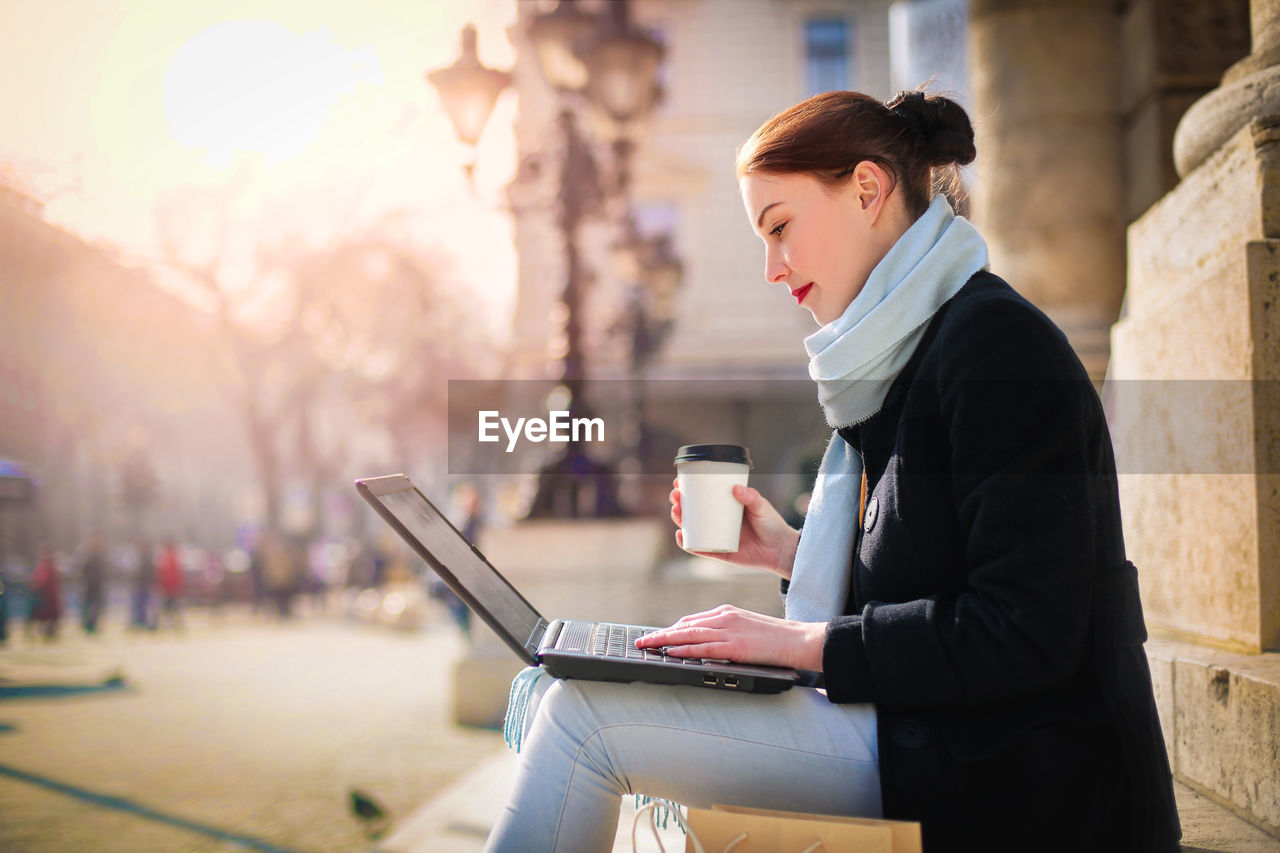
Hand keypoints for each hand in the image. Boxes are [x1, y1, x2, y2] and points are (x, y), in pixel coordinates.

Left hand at [635, 605, 825, 670]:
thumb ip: (727, 632)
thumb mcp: (746, 628)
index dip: (671, 629)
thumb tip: (708, 645)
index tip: (656, 636)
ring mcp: (729, 630)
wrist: (799, 640)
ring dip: (664, 640)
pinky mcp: (735, 646)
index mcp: (726, 612)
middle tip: (642, 641)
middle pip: (685, 624)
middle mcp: (724, 617)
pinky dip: (684, 649)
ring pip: (688, 633)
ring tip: (646, 645)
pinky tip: (671, 652)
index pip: (691, 620)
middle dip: (661, 634)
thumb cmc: (776, 638)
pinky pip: (703, 647)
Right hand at [670, 479, 800, 578]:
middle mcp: (717, 520)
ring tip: (677, 512)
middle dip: (678, 502)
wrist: (780, 551)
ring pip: (691, 528)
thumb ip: (751, 497)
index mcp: (725, 506)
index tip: (679, 481)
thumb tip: (735, 488)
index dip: (687, 488)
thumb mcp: (762, 507)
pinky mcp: (718, 552)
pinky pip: (698, 548)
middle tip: (676, 497)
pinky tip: (680, 536)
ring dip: (679, 520)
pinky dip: (687, 543)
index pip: (702, 494)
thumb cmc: (772, 525)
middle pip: (691, 510)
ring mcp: (716, 536)